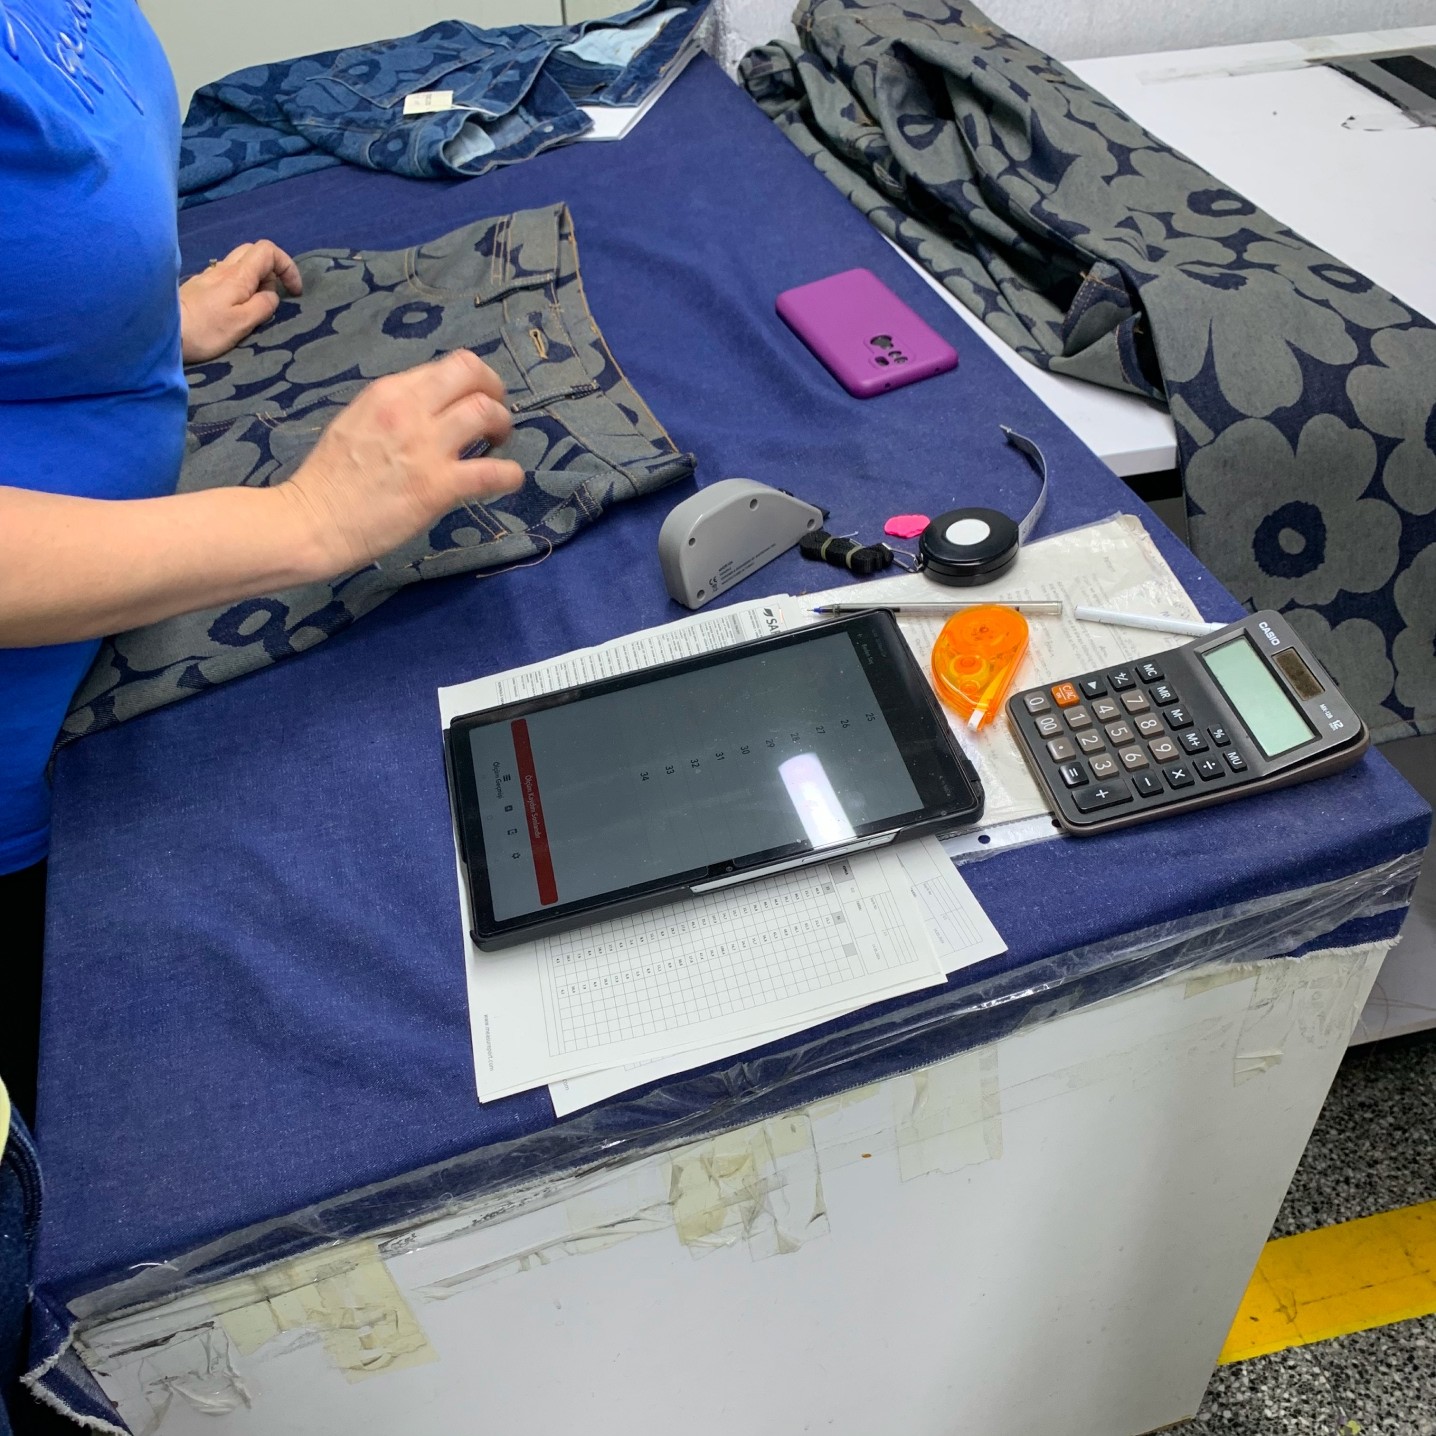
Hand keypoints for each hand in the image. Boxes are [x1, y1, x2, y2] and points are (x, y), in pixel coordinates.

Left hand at [179, 240, 302, 363]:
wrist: (161, 331)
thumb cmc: (205, 330)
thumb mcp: (242, 323)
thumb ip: (263, 306)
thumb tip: (272, 296)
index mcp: (238, 275)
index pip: (268, 251)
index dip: (287, 265)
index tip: (293, 291)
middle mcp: (223, 268)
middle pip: (253, 252)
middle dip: (272, 270)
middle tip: (274, 296)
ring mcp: (209, 275)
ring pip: (239, 264)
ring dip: (255, 279)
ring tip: (255, 306)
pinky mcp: (199, 286)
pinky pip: (226, 276)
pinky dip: (239, 286)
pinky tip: (234, 307)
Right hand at [279, 349, 525, 576]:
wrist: (312, 521)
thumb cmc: (330, 478)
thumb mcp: (358, 421)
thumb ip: (396, 409)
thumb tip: (432, 408)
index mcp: (389, 392)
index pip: (447, 366)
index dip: (473, 381)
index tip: (474, 400)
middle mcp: (410, 410)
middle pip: (473, 373)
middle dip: (496, 391)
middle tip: (495, 418)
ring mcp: (426, 447)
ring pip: (487, 412)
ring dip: (503, 426)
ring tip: (498, 446)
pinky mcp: (438, 486)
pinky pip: (494, 472)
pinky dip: (510, 474)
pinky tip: (508, 480)